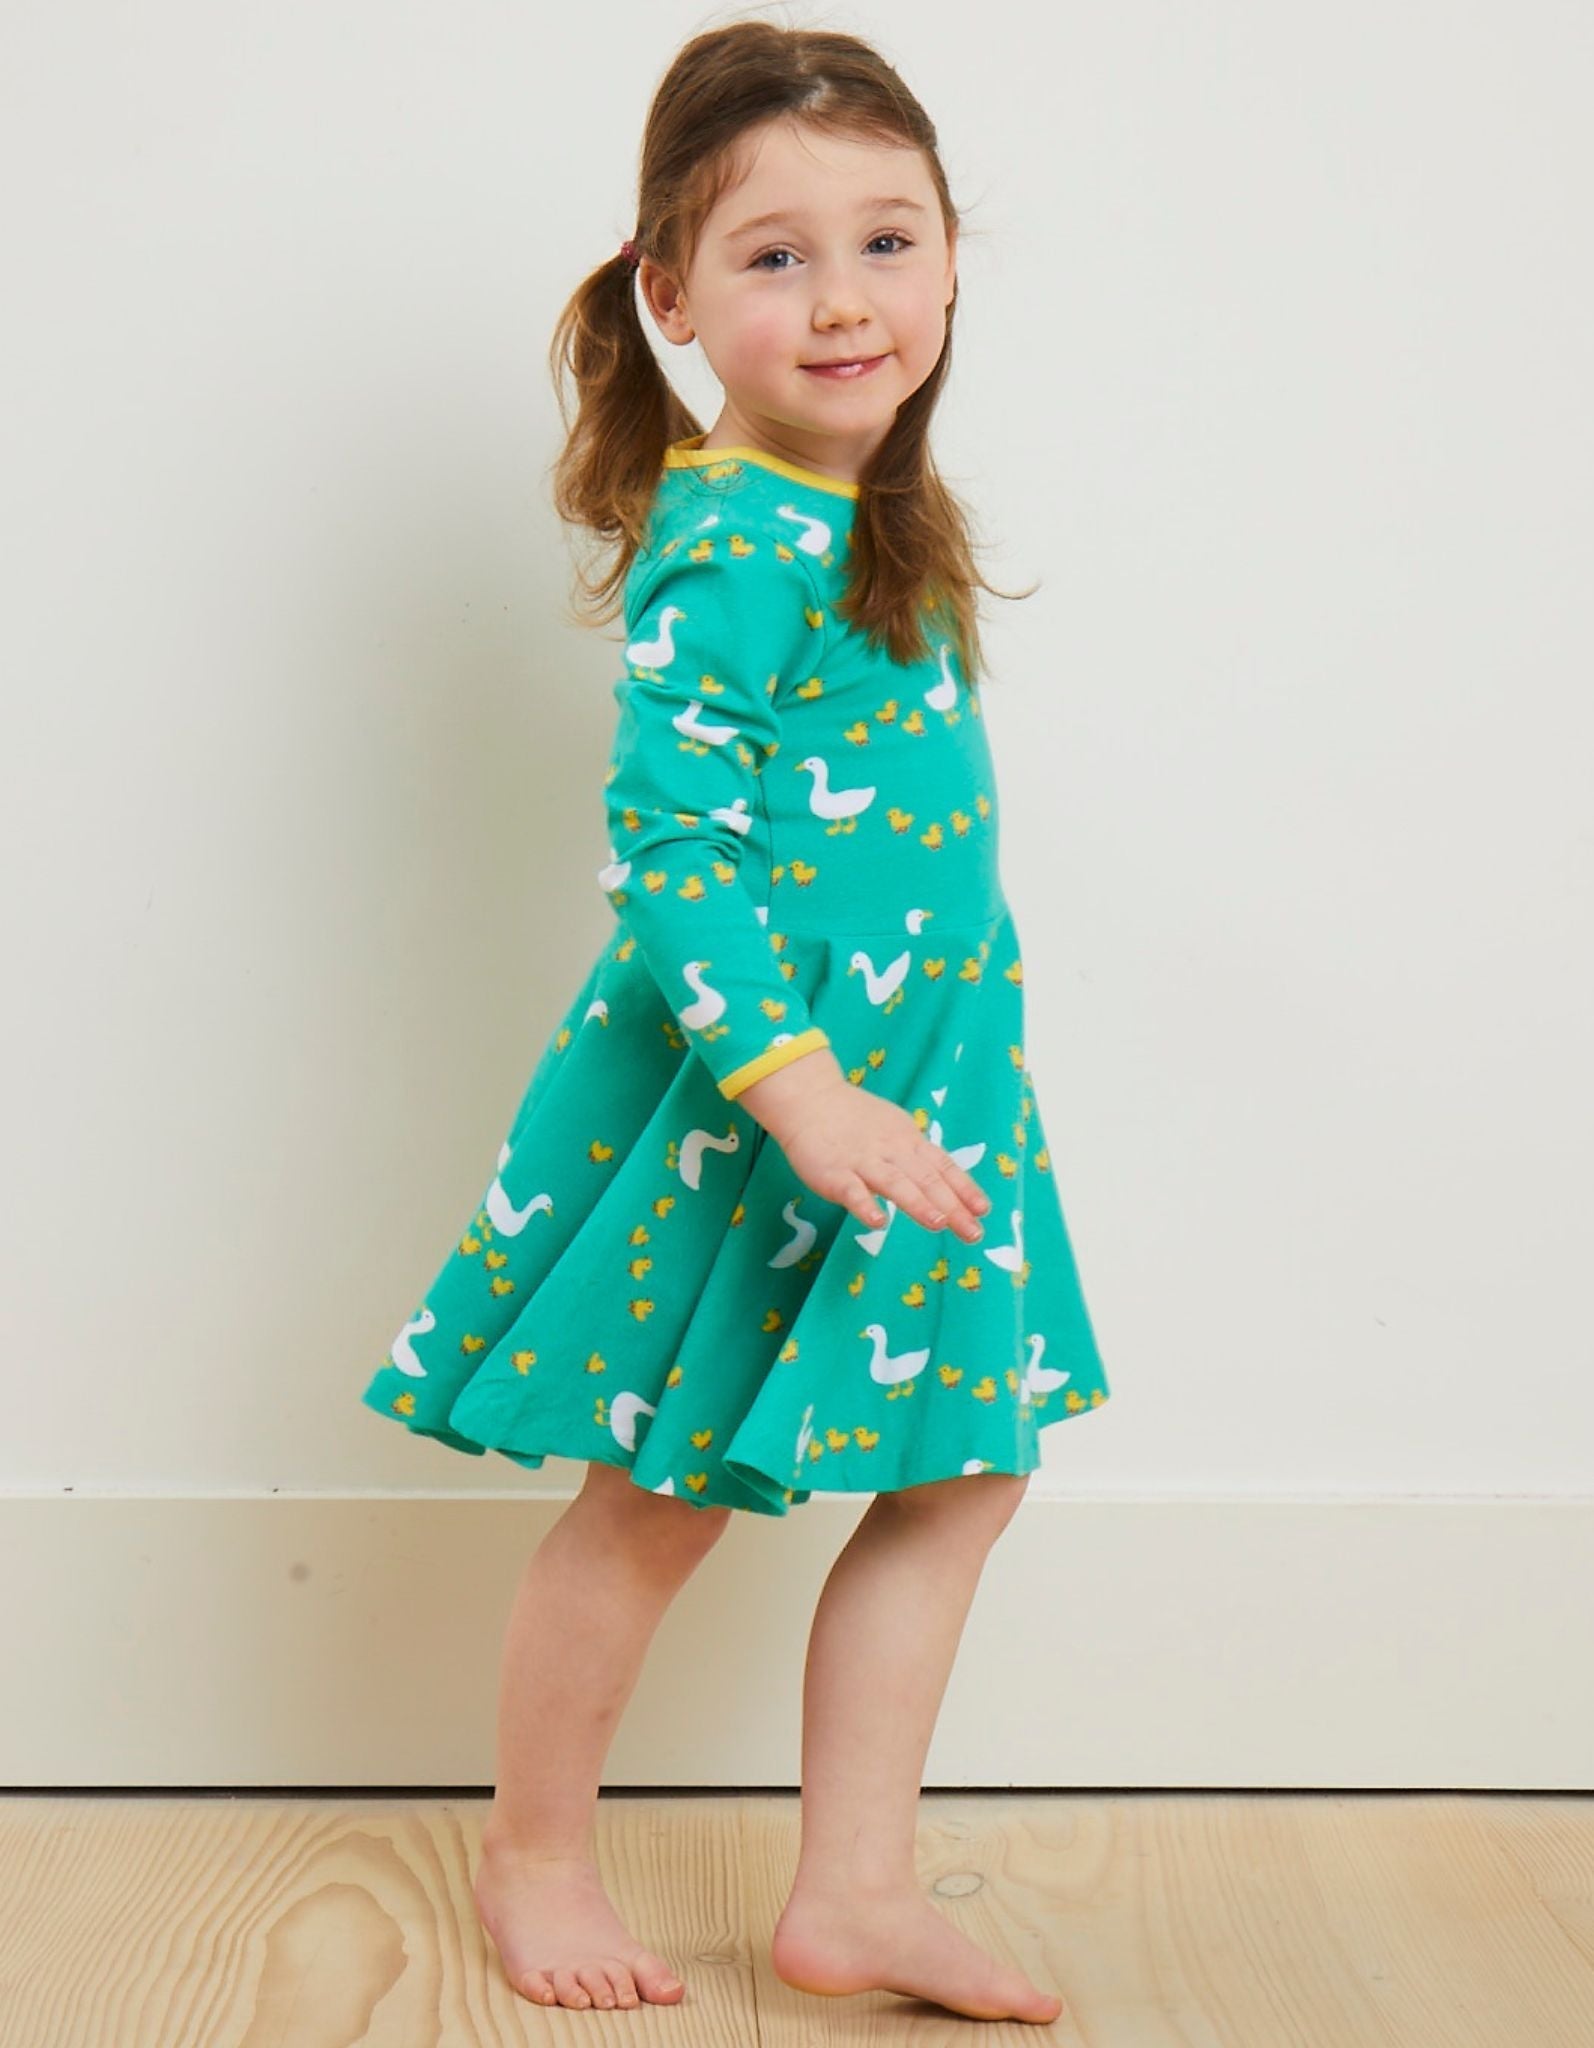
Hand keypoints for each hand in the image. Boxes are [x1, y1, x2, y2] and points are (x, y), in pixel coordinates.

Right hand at [737, 1047, 991, 1241]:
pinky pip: (852, 1191)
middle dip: (953, 1206)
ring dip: (918, 1203)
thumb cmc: (855, 1120)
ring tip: (938, 1223)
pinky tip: (878, 1222)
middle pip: (927, 1179)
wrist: (810, 1100)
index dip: (964, 1188)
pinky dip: (865, 1206)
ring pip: (895, 1183)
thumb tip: (946, 1182)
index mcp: (908, 1141)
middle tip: (973, 1233)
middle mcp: (892, 1151)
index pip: (943, 1166)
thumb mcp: (894, 1130)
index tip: (984, 1210)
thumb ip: (916, 1156)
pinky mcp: (835, 1173)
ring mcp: (863, 1161)